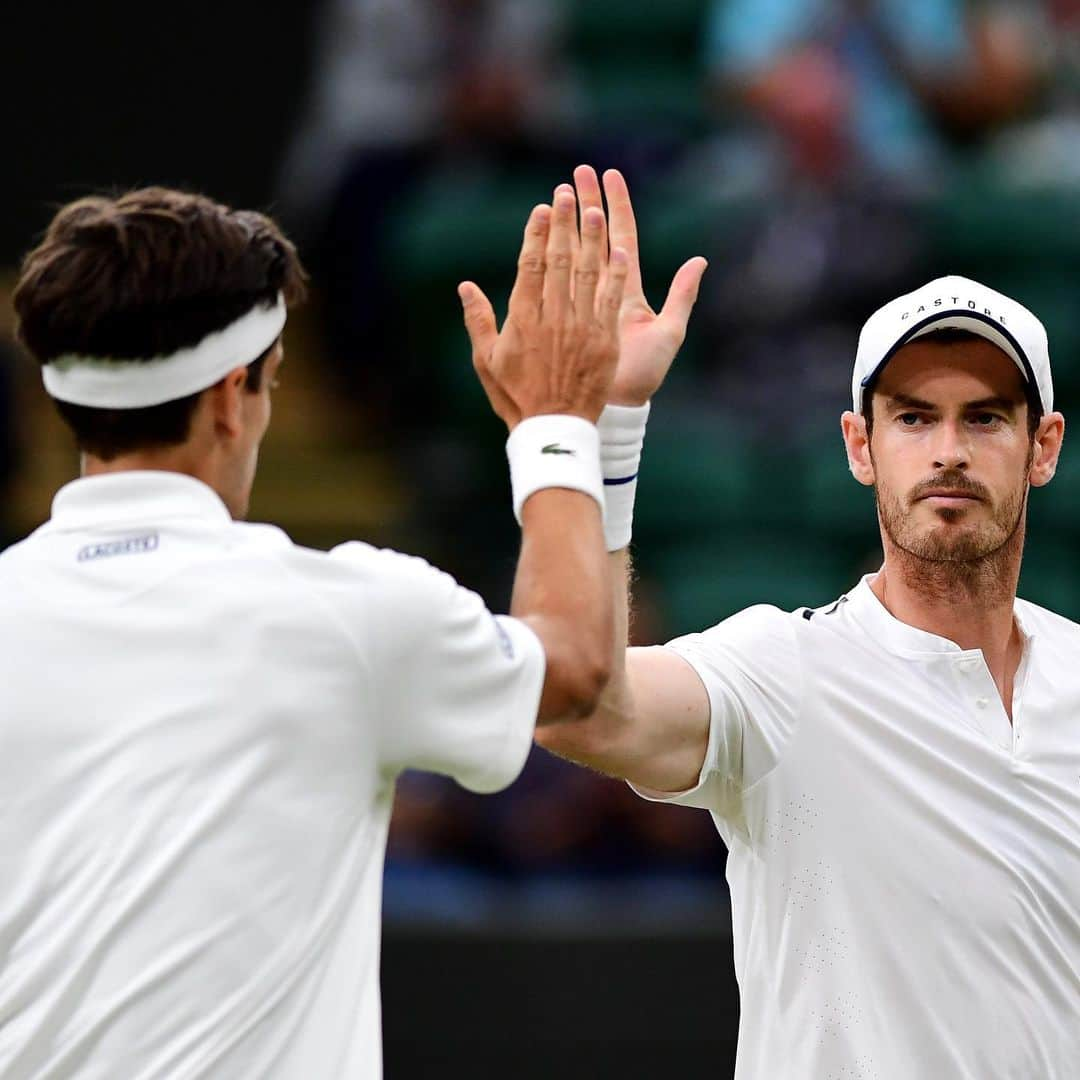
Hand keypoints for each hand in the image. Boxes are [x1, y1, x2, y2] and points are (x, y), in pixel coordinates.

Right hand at [459, 189, 628, 428]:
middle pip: (559, 261)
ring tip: (595, 211)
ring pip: (587, 274)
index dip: (537, 234)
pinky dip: (616, 276)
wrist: (554, 429)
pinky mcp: (604, 341)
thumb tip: (465, 286)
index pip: (530, 265)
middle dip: (564, 225)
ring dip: (592, 240)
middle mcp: (553, 318)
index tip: (543, 209)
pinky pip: (611, 301)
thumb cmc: (516, 397)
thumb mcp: (487, 361)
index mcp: (523, 319)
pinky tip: (620, 252)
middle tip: (568, 193)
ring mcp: (581, 328)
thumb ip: (478, 321)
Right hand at [571, 166, 706, 405]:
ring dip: (571, 222)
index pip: (620, 239)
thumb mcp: (669, 333)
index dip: (615, 207)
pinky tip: (549, 235)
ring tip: (562, 192)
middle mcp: (604, 293)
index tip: (607, 176)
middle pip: (595, 239)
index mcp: (625, 292)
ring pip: (577, 253)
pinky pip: (562, 283)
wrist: (616, 408)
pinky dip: (558, 259)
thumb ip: (683, 295)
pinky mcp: (568, 318)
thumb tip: (700, 260)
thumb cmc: (641, 376)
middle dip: (587, 204)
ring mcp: (584, 303)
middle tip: (575, 173)